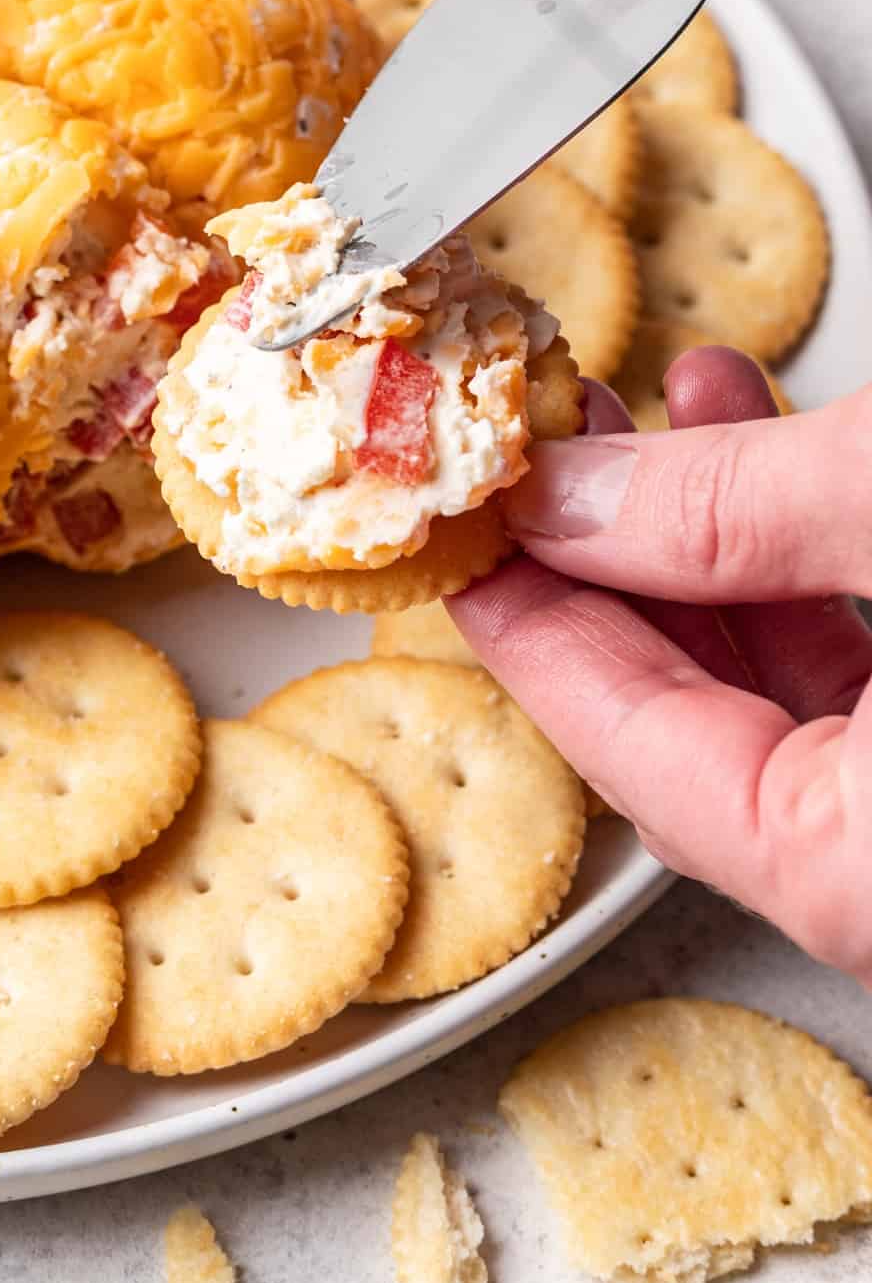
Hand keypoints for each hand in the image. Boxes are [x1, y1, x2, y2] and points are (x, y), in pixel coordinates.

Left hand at [447, 354, 871, 984]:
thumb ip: (740, 509)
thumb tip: (578, 499)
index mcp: (868, 871)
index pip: (636, 754)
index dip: (528, 630)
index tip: (453, 541)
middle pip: (699, 734)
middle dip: (613, 567)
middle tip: (542, 460)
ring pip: (786, 705)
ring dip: (716, 543)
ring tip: (661, 412)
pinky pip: (864, 693)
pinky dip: (810, 569)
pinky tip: (772, 451)